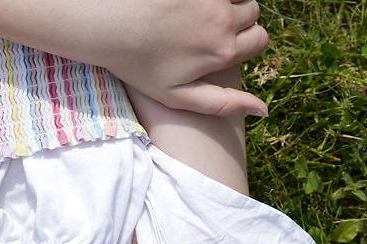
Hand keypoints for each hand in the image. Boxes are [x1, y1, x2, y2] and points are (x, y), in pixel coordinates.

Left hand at [37, 0, 270, 115]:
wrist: (102, 21)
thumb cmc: (135, 63)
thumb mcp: (176, 96)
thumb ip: (222, 103)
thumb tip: (263, 109)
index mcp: (222, 51)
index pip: (260, 40)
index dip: (246, 41)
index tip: (226, 42)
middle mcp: (222, 20)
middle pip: (252, 12)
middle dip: (239, 17)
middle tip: (211, 23)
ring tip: (202, 8)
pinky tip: (192, 1)